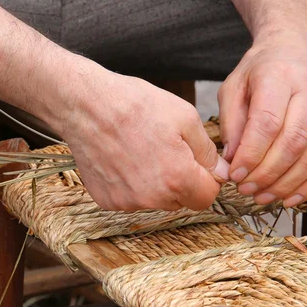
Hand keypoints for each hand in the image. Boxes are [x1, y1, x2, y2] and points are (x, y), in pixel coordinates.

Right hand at [56, 72, 228, 210]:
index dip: (208, 177)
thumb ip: (208, 151)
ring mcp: (126, 202)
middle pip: (181, 200)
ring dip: (157, 183)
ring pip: (155, 200)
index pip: (208, 196)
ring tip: (142, 150)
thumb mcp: (185, 117)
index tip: (197, 161)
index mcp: (177, 179)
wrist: (85, 105)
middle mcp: (152, 198)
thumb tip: (221, 172)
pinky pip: (131, 197)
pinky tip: (123, 157)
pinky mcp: (107, 199)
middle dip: (182, 180)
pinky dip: (132, 183)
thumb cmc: (134, 105)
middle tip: (167, 149)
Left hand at [218, 30, 306, 206]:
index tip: (235, 174)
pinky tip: (290, 198)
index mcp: (279, 76)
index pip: (267, 122)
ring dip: (287, 183)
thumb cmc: (258, 71)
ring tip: (262, 197)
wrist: (294, 50)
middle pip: (293, 141)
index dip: (251, 153)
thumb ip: (231, 122)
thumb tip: (232, 160)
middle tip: (245, 189)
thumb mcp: (233, 88)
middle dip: (267, 173)